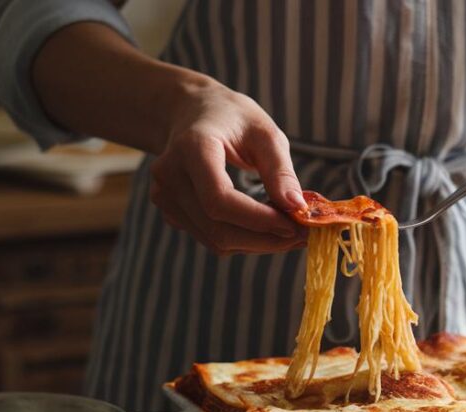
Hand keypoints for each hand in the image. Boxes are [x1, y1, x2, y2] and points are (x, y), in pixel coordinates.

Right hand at [150, 79, 308, 254]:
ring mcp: (164, 196)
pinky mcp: (170, 212)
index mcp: (192, 147)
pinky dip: (242, 240)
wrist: (191, 114)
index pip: (219, 199)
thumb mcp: (264, 132)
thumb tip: (297, 208)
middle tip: (301, 237)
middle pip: (217, 227)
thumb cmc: (232, 119)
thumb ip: (280, 170)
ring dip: (257, 243)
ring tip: (287, 231)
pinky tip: (263, 227)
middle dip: (264, 239)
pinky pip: (210, 238)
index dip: (258, 219)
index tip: (295, 226)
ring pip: (215, 240)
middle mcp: (170, 175)